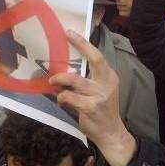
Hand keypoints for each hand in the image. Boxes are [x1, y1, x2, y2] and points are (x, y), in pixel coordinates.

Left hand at [49, 30, 135, 165]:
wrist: (111, 132)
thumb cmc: (102, 109)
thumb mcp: (100, 90)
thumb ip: (88, 79)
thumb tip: (65, 68)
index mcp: (109, 77)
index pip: (97, 56)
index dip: (83, 43)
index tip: (69, 33)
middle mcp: (107, 83)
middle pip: (92, 61)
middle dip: (76, 52)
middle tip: (61, 44)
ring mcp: (100, 96)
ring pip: (74, 80)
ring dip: (59, 80)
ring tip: (53, 82)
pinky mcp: (90, 107)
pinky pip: (68, 97)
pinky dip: (61, 97)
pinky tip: (61, 100)